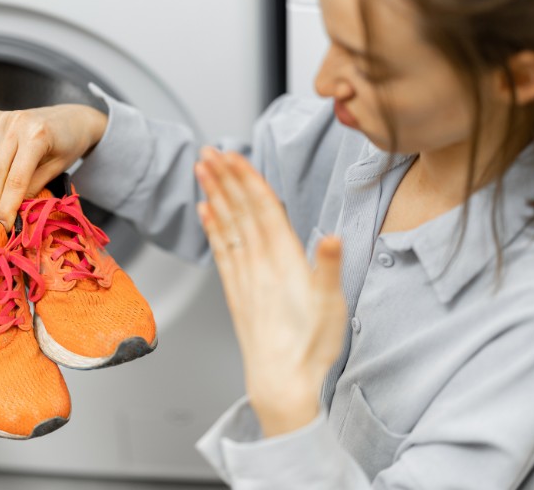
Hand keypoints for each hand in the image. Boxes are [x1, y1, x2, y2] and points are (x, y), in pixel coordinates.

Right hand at [0, 104, 107, 229]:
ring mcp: (2, 119)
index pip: (16, 179)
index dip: (7, 205)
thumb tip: (11, 209)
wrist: (73, 118)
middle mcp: (17, 124)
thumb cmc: (69, 144)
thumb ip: (34, 186)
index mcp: (37, 136)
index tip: (4, 224)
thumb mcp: (58, 168)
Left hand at [194, 147, 346, 436]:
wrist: (281, 384)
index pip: (262, 209)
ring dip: (214, 194)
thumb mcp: (332, 307)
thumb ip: (328, 269)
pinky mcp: (236, 292)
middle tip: (208, 150)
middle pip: (239, 210)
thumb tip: (331, 237)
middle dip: (224, 178)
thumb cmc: (311, 347)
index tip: (231, 154)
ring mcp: (244, 277)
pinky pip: (221, 251)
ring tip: (201, 170)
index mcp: (283, 261)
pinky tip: (204, 212)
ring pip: (226, 226)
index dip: (246, 179)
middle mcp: (259, 263)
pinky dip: (212, 228)